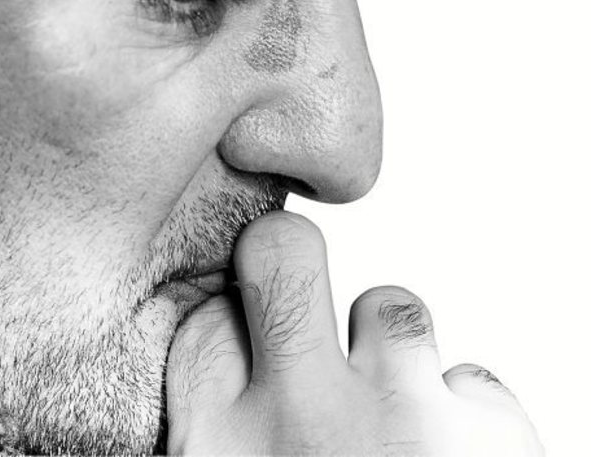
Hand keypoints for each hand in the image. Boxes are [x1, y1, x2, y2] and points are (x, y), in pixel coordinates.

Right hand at [166, 211, 542, 455]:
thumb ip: (218, 435)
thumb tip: (224, 384)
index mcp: (215, 452)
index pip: (202, 325)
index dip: (225, 318)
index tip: (243, 331)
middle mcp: (297, 425)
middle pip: (282, 254)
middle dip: (285, 251)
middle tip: (292, 275)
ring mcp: (397, 424)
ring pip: (390, 307)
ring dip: (393, 353)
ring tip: (395, 425)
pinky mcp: (486, 442)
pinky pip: (475, 384)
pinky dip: (466, 420)